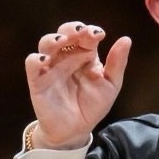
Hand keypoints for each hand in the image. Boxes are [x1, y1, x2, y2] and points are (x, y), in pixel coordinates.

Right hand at [25, 21, 131, 148]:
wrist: (76, 130)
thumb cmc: (93, 105)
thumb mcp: (111, 85)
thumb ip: (117, 63)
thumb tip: (126, 39)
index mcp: (85, 55)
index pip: (85, 36)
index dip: (90, 31)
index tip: (99, 34)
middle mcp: (67, 57)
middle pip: (64, 33)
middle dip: (71, 29)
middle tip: (81, 32)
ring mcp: (51, 67)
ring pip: (46, 44)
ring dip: (52, 39)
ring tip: (62, 41)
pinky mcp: (38, 80)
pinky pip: (32, 65)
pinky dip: (35, 59)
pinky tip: (44, 60)